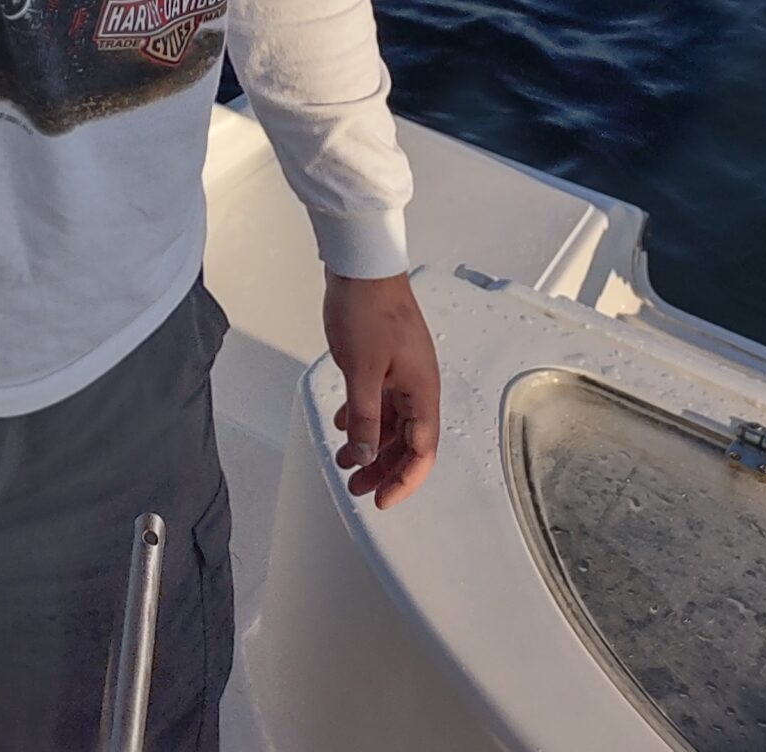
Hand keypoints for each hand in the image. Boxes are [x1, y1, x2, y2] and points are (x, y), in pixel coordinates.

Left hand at [324, 271, 439, 508]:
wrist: (361, 265)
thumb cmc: (368, 309)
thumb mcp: (362, 372)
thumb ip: (364, 418)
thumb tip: (366, 456)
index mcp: (422, 391)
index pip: (421, 450)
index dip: (403, 480)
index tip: (381, 499)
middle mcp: (417, 384)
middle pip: (406, 440)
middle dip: (383, 468)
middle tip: (357, 487)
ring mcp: (401, 371)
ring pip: (390, 421)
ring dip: (370, 444)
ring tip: (345, 460)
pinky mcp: (384, 359)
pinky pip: (379, 399)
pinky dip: (362, 416)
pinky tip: (342, 423)